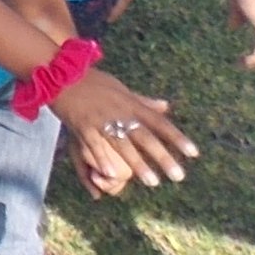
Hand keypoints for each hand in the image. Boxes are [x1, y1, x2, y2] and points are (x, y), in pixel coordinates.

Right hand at [50, 70, 196, 189]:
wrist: (60, 72)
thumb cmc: (91, 81)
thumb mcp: (121, 88)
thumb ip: (143, 101)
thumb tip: (166, 106)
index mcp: (131, 104)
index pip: (159, 123)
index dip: (177, 138)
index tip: (194, 153)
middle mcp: (119, 112)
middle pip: (145, 137)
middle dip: (163, 157)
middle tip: (179, 176)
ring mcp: (100, 119)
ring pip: (123, 144)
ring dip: (138, 164)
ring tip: (153, 182)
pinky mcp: (82, 125)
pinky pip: (94, 144)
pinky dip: (102, 159)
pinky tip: (111, 174)